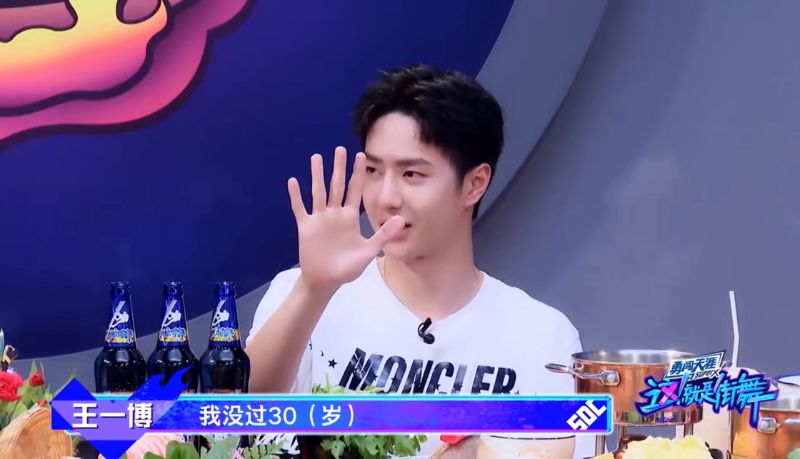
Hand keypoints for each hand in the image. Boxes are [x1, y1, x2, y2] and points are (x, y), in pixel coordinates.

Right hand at [288, 146, 404, 291]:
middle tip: (340, 149)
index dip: (358, 174)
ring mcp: (319, 219)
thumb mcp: (368, 251)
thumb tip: (402, 219)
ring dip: (317, 175)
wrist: (326, 281)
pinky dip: (296, 196)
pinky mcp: (306, 227)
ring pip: (318, 192)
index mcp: (350, 218)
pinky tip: (293, 182)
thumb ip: (383, 234)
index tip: (361, 156)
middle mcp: (335, 214)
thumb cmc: (347, 268)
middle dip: (339, 168)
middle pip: (337, 186)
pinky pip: (300, 208)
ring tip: (316, 157)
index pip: (355, 191)